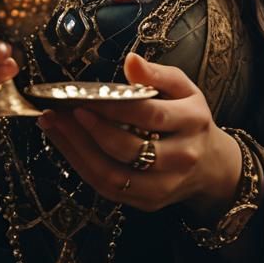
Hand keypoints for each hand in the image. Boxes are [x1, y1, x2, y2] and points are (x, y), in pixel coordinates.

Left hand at [36, 52, 241, 217]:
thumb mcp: (183, 87)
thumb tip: (131, 61)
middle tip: (60, 112)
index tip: (83, 97)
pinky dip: (82, 167)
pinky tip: (64, 145)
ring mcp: (165, 185)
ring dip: (77, 151)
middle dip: (89, 131)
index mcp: (192, 122)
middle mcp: (181, 157)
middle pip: (130, 150)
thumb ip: (157, 73)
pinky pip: (109, 188)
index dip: (114, 108)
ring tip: (53, 126)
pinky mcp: (148, 201)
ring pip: (114, 176)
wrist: (210, 165)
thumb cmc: (189, 117)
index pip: (149, 115)